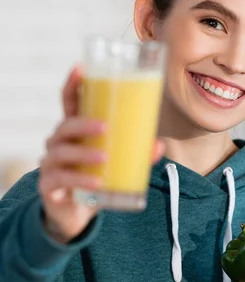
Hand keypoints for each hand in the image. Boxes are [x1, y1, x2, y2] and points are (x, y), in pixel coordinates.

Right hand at [39, 67, 164, 243]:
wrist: (76, 214)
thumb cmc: (96, 177)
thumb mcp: (116, 162)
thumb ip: (137, 152)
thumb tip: (158, 145)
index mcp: (75, 131)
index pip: (69, 102)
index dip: (72, 84)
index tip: (80, 67)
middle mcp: (58, 143)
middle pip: (64, 126)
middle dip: (83, 124)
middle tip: (105, 127)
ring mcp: (51, 164)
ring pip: (62, 152)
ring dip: (84, 153)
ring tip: (104, 157)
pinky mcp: (49, 186)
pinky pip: (61, 179)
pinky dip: (80, 180)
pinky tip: (96, 182)